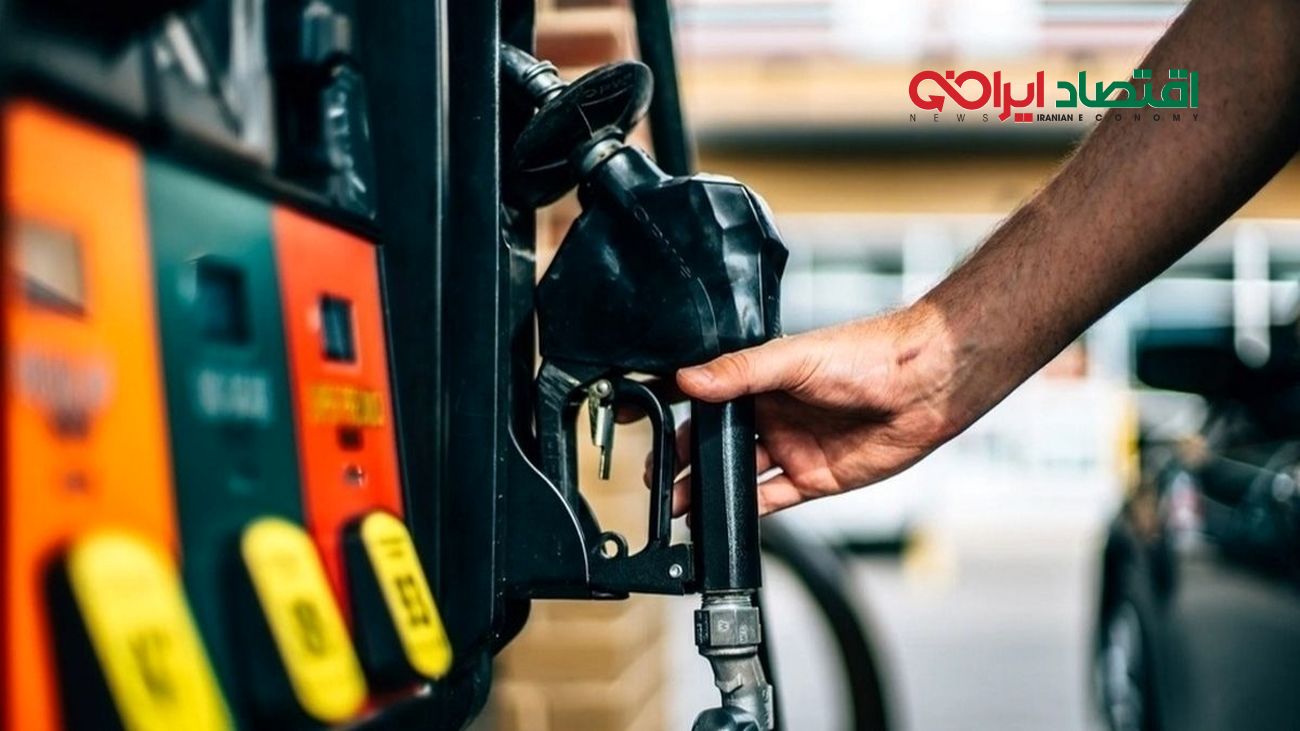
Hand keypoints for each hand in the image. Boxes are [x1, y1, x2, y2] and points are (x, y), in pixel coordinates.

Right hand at [655, 305, 968, 515]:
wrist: (922, 387)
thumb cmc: (866, 357)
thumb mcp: (794, 359)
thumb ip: (740, 373)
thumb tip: (688, 380)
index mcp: (761, 378)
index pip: (706, 394)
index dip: (672, 407)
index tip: (641, 419)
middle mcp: (772, 412)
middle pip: (716, 442)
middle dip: (683, 460)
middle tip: (654, 476)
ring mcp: (791, 446)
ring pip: (738, 474)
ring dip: (707, 489)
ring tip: (675, 504)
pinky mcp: (814, 477)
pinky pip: (772, 499)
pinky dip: (746, 511)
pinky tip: (722, 519)